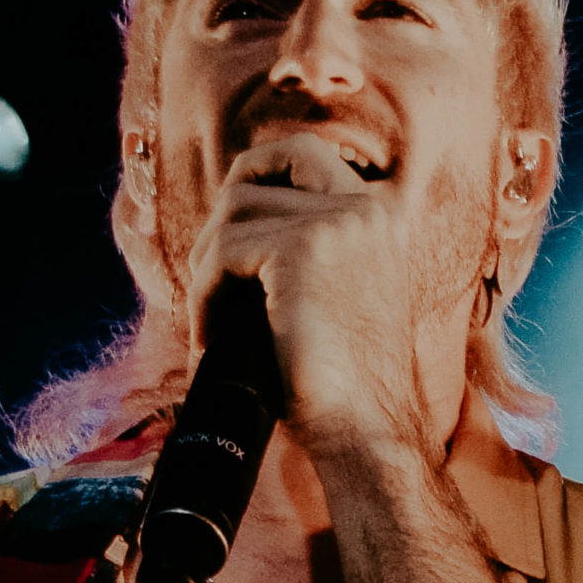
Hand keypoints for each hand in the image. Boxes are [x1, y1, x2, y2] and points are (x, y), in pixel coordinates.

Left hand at [184, 130, 438, 460]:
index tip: (227, 230)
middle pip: (258, 171)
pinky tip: (209, 338)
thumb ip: (302, 255)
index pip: (303, 152)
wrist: (366, 429)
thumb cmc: (345, 385)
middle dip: (219, 220)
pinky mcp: (302, 247)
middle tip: (210, 284)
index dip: (253, 176)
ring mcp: (336, 221)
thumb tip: (225, 232)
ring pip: (233, 212)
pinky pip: (222, 251)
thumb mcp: (332, 299)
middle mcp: (364, 207)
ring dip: (206, 269)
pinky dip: (203, 296)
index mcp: (379, 216)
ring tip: (212, 322)